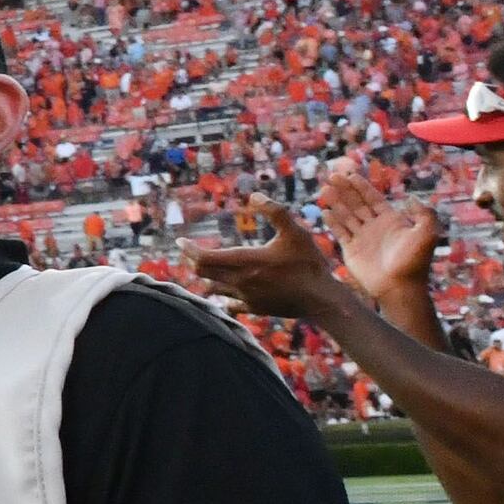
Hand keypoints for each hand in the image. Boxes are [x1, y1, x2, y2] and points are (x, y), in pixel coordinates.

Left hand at [189, 205, 345, 328]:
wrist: (323, 300)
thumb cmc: (309, 264)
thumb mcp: (296, 232)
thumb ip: (276, 211)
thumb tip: (254, 195)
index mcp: (246, 262)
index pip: (203, 258)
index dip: (189, 249)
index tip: (181, 241)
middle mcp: (241, 282)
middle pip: (203, 273)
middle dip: (194, 260)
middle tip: (190, 250)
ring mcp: (247, 298)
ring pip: (214, 288)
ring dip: (207, 276)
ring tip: (207, 266)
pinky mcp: (255, 309)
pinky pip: (229, 304)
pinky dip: (222, 295)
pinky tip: (225, 291)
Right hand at [320, 163, 444, 320]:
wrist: (400, 287)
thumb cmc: (414, 261)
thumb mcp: (428, 233)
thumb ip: (424, 213)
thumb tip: (411, 198)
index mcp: (391, 220)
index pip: (373, 198)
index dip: (361, 186)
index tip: (350, 174)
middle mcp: (375, 226)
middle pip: (356, 203)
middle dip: (345, 189)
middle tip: (332, 175)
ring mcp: (362, 238)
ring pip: (346, 215)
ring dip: (336, 201)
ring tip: (325, 189)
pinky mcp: (351, 250)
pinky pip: (340, 232)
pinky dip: (332, 221)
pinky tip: (325, 211)